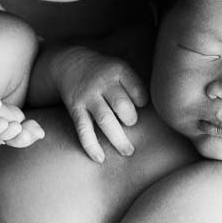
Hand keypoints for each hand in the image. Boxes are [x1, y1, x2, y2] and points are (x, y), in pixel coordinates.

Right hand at [48, 44, 147, 161]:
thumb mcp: (121, 68)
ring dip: (118, 139)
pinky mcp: (75, 109)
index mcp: (118, 71)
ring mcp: (88, 97)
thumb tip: (151, 114)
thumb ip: (135, 86)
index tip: (141, 105)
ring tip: (128, 152)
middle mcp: (102, 83)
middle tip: (131, 124)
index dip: (141, 100)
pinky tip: (100, 158)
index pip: (136, 88)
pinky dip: (91, 145)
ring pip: (105, 120)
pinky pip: (84, 129)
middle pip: (121, 105)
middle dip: (130, 119)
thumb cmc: (105, 72)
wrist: (71, 64)